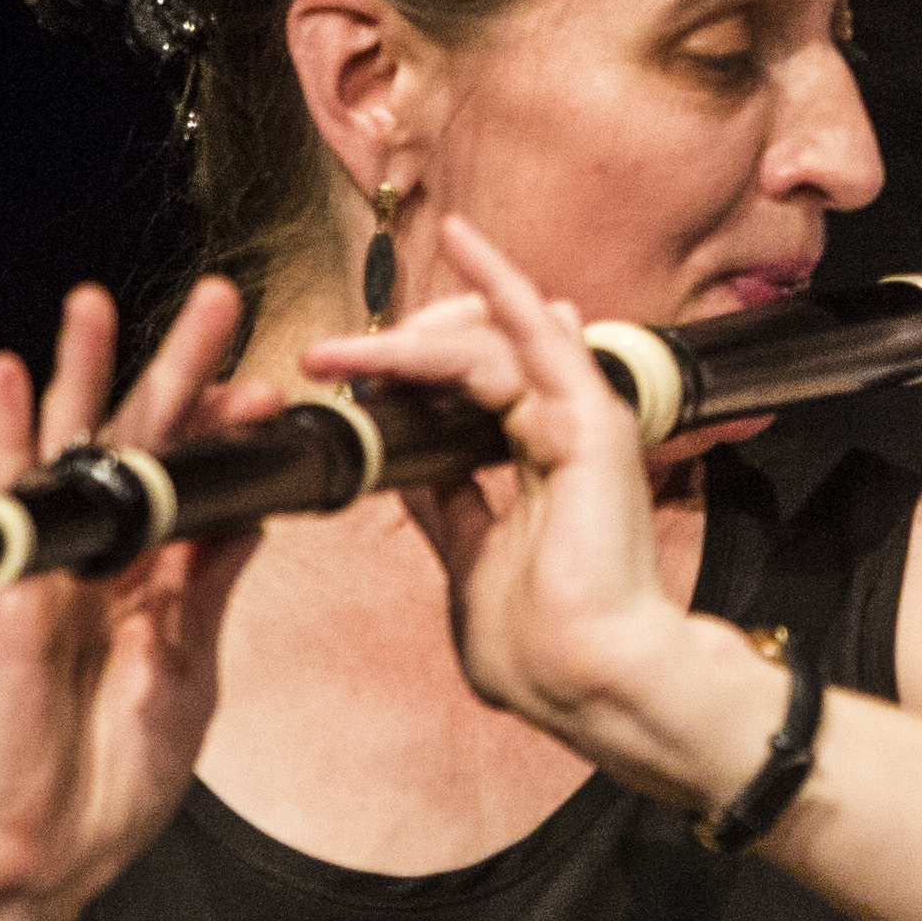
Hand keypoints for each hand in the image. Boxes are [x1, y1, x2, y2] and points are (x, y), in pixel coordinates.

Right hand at [0, 278, 261, 920]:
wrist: (45, 853)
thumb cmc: (107, 776)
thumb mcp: (187, 672)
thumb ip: (207, 591)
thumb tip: (249, 516)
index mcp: (148, 582)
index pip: (192, 483)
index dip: (227, 432)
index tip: (269, 386)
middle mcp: (98, 563)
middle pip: (139, 445)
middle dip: (174, 370)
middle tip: (218, 296)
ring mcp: (49, 570)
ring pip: (67, 452)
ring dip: (78, 373)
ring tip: (93, 300)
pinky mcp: (9, 592)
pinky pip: (6, 503)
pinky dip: (4, 438)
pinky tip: (3, 376)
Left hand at [301, 217, 757, 801]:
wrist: (591, 680)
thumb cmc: (541, 648)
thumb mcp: (468, 565)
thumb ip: (447, 507)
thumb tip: (410, 467)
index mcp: (535, 469)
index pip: (470, 398)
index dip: (406, 383)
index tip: (340, 384)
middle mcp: (560, 434)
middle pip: (474, 360)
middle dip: (400, 353)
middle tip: (331, 358)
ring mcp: (578, 420)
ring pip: (490, 344)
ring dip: (413, 334)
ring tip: (346, 345)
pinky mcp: (589, 416)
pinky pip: (538, 332)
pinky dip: (499, 282)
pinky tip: (462, 241)